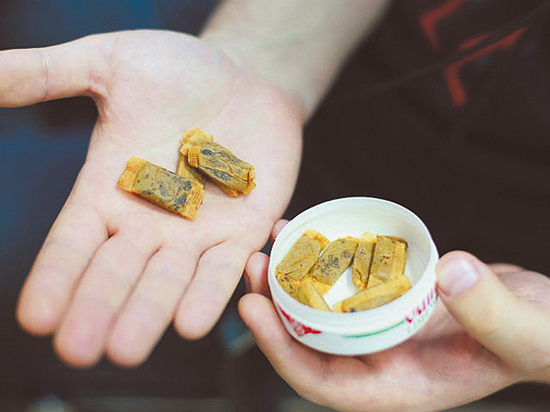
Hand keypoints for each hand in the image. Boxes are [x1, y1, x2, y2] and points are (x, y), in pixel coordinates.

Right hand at [2, 29, 302, 367]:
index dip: (56, 278)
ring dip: (149, 314)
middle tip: (78, 349)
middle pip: (117, 273)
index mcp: (110, 189)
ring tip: (127, 349)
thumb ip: (47, 75)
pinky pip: (224, 267)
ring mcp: (198, 230)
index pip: (73, 242)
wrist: (247, 76)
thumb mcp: (109, 63)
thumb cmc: (180, 70)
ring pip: (168, 281)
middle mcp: (149, 220)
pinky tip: (192, 323)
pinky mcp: (244, 229)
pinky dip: (210, 293)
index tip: (36, 316)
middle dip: (98, 309)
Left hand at [240, 220, 549, 411]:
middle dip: (272, 308)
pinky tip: (307, 229)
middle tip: (251, 264)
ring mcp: (382, 326)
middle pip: (309, 341)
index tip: (253, 310)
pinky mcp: (389, 296)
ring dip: (290, 279)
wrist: (543, 315)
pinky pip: (346, 281)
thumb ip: (493, 311)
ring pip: (321, 309)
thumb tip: (453, 273)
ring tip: (269, 241)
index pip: (324, 383)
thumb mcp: (526, 330)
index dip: (282, 351)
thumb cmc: (539, 336)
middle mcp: (381, 357)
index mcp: (400, 385)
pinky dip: (324, 259)